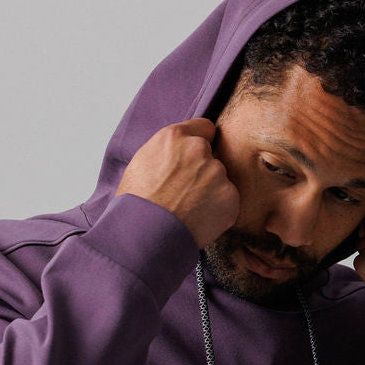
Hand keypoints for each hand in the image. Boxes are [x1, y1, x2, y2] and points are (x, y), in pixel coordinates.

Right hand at [115, 118, 240, 248]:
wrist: (144, 236)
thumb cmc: (134, 206)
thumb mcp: (140, 165)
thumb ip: (164, 153)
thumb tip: (174, 157)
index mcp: (173, 137)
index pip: (203, 128)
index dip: (200, 145)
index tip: (195, 160)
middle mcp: (198, 149)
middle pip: (212, 157)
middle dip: (204, 172)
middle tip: (187, 195)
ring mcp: (216, 172)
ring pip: (220, 180)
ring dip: (212, 193)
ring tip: (190, 212)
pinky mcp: (229, 197)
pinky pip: (229, 203)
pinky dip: (219, 213)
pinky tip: (199, 222)